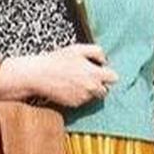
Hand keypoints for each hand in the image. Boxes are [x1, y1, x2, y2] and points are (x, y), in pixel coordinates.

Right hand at [0, 44, 117, 107]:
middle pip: (105, 90)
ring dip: (88, 90)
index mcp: (95, 74)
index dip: (108, 74)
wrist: (39, 75)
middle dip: (99, 84)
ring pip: (93, 96)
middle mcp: (91, 88)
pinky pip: (82, 101)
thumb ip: (97, 52)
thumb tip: (105, 61)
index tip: (101, 71)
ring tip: (75, 80)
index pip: (114, 78)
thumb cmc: (58, 60)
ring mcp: (83, 98)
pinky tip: (68, 87)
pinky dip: (78, 95)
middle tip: (87, 76)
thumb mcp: (78, 49)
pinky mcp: (75, 104)